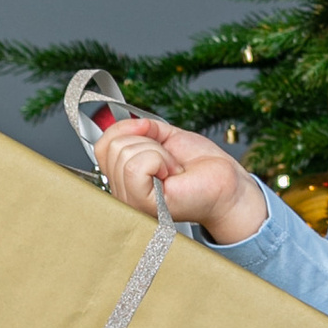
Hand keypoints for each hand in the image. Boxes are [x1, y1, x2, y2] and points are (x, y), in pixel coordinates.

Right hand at [94, 112, 264, 245]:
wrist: (226, 183)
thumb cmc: (201, 166)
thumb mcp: (165, 137)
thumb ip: (140, 128)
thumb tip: (130, 123)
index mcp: (123, 177)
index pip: (101, 146)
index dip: (128, 131)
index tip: (155, 141)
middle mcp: (122, 192)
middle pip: (113, 146)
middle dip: (149, 143)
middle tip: (169, 161)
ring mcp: (130, 200)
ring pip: (125, 153)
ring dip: (158, 153)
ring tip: (173, 169)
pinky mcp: (144, 204)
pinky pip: (136, 165)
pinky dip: (160, 159)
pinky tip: (172, 174)